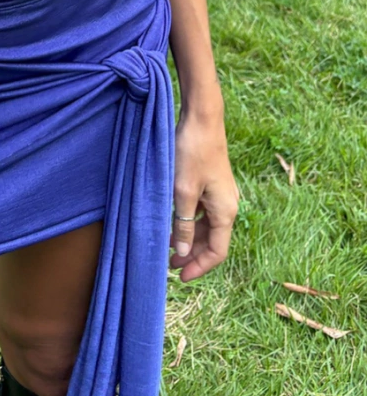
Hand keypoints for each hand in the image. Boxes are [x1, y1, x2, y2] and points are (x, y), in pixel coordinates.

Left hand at [170, 106, 239, 282]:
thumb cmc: (193, 152)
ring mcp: (219, 194)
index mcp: (225, 211)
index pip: (217, 252)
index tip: (180, 277)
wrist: (202, 118)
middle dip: (193, 255)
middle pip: (213, 241)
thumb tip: (184, 253)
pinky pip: (202, 212)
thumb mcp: (183, 191)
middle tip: (169, 265)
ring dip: (190, 239)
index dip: (199, 267)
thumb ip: (184, 224)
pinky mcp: (211, 184)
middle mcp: (227, 205)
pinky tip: (173, 222)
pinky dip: (189, 222)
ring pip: (206, 227)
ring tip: (168, 246)